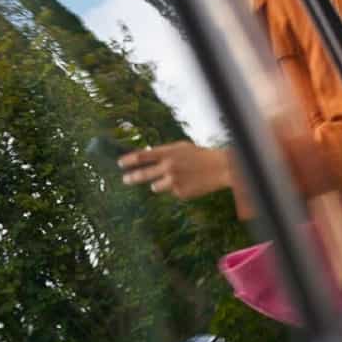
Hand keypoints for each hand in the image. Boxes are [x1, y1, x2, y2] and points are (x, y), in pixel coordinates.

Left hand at [119, 142, 233, 199]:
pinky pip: (172, 192)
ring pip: (155, 187)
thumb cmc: (200, 155)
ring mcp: (173, 181)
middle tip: (125, 179)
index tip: (120, 163)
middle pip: (143, 174)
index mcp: (168, 153)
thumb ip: (164, 153)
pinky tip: (190, 183)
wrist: (221, 168)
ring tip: (175, 178)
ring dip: (160, 184)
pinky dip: (177, 188)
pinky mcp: (180, 193)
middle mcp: (168, 167)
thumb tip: (146, 158)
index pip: (142, 156)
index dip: (129, 160)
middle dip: (131, 177)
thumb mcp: (181, 148)